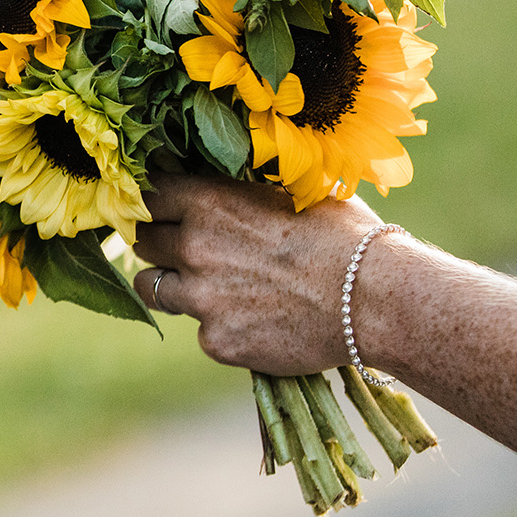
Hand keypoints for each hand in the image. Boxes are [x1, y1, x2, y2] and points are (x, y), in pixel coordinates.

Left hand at [132, 174, 382, 374]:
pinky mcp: (217, 340)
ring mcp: (201, 297)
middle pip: (142, 241)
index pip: (148, 194)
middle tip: (184, 248)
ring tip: (206, 287)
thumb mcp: (287, 190)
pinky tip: (254, 320)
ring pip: (152, 288)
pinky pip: (200, 330)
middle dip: (158, 242)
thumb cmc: (342, 234)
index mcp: (207, 201)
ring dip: (172, 285)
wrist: (373, 298)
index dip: (153, 202)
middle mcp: (193, 246)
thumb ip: (240, 189)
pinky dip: (219, 326)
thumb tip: (221, 177)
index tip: (160, 208)